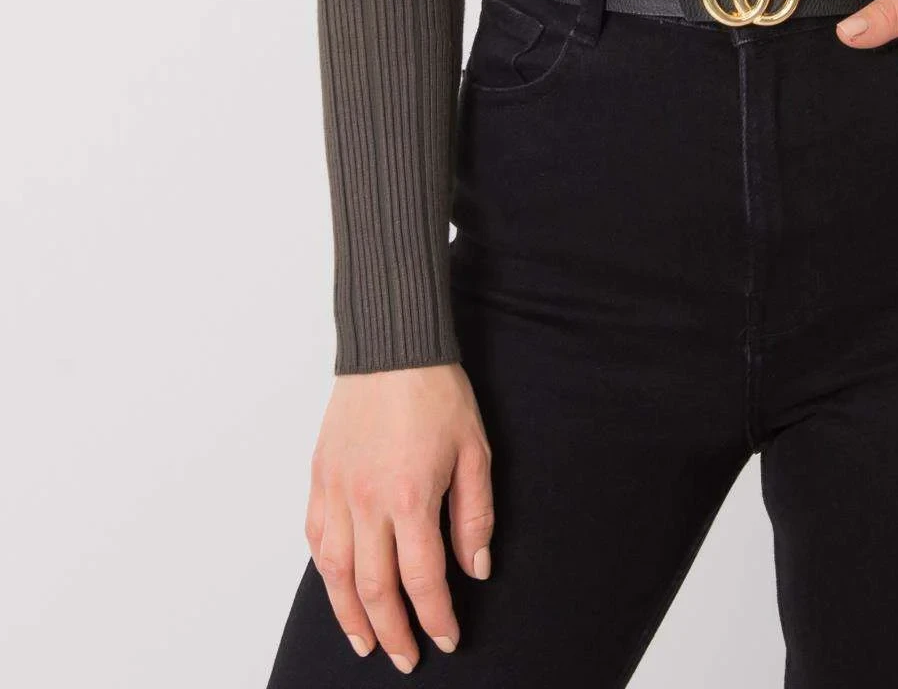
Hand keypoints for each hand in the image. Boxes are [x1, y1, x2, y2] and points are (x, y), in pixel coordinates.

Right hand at [305, 362, 492, 670]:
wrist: (393, 345)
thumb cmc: (437, 392)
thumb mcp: (475, 450)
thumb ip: (474, 515)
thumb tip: (476, 568)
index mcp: (410, 497)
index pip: (421, 579)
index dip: (435, 616)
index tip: (446, 639)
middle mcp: (367, 502)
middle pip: (374, 588)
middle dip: (393, 632)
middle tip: (407, 658)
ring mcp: (337, 490)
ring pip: (335, 572)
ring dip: (350, 615)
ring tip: (366, 643)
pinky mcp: (320, 476)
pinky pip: (315, 537)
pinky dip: (325, 571)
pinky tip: (336, 588)